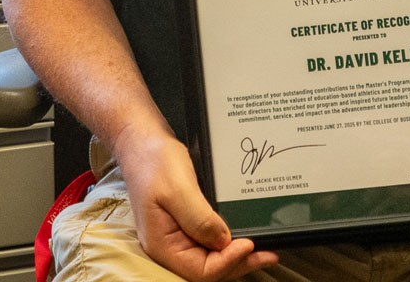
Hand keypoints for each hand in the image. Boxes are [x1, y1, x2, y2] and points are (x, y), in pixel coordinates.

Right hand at [115, 126, 278, 280]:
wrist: (142, 141)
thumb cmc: (154, 161)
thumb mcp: (178, 188)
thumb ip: (199, 218)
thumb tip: (224, 241)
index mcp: (162, 245)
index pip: (200, 271)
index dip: (227, 261)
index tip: (249, 244)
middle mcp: (169, 246)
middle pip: (207, 269)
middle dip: (239, 263)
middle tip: (267, 254)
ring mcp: (177, 235)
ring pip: (210, 258)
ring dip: (236, 256)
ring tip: (263, 250)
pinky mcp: (185, 224)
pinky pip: (208, 241)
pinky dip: (227, 241)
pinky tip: (243, 234)